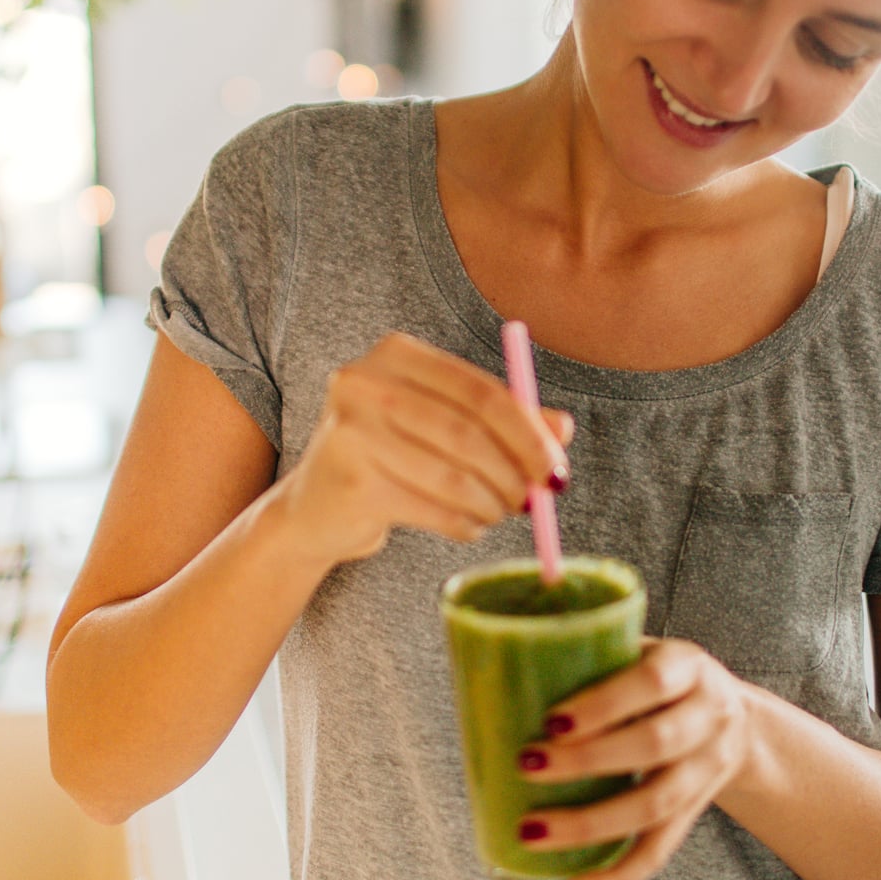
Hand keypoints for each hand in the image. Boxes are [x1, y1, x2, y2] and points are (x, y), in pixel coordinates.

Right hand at [270, 332, 573, 567]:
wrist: (317, 506)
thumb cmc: (393, 456)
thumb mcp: (448, 427)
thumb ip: (505, 420)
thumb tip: (563, 429)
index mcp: (396, 354)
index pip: (480, 390)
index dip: (528, 432)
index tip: (557, 468)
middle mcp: (365, 382)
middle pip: (466, 430)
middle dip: (514, 471)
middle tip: (539, 500)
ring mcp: (350, 430)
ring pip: (450, 473)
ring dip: (490, 502)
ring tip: (501, 513)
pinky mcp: (349, 479)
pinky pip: (429, 507)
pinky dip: (462, 523)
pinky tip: (469, 526)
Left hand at [514, 638, 755, 879]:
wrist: (735, 720)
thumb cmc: (659, 678)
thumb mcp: (640, 648)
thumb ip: (588, 647)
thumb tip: (496, 657)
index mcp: (688, 667)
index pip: (652, 681)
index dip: (604, 703)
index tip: (552, 720)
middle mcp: (707, 718)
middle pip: (655, 745)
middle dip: (587, 761)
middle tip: (527, 765)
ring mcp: (706, 771)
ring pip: (654, 805)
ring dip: (590, 824)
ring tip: (531, 830)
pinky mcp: (694, 814)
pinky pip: (658, 852)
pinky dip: (616, 877)